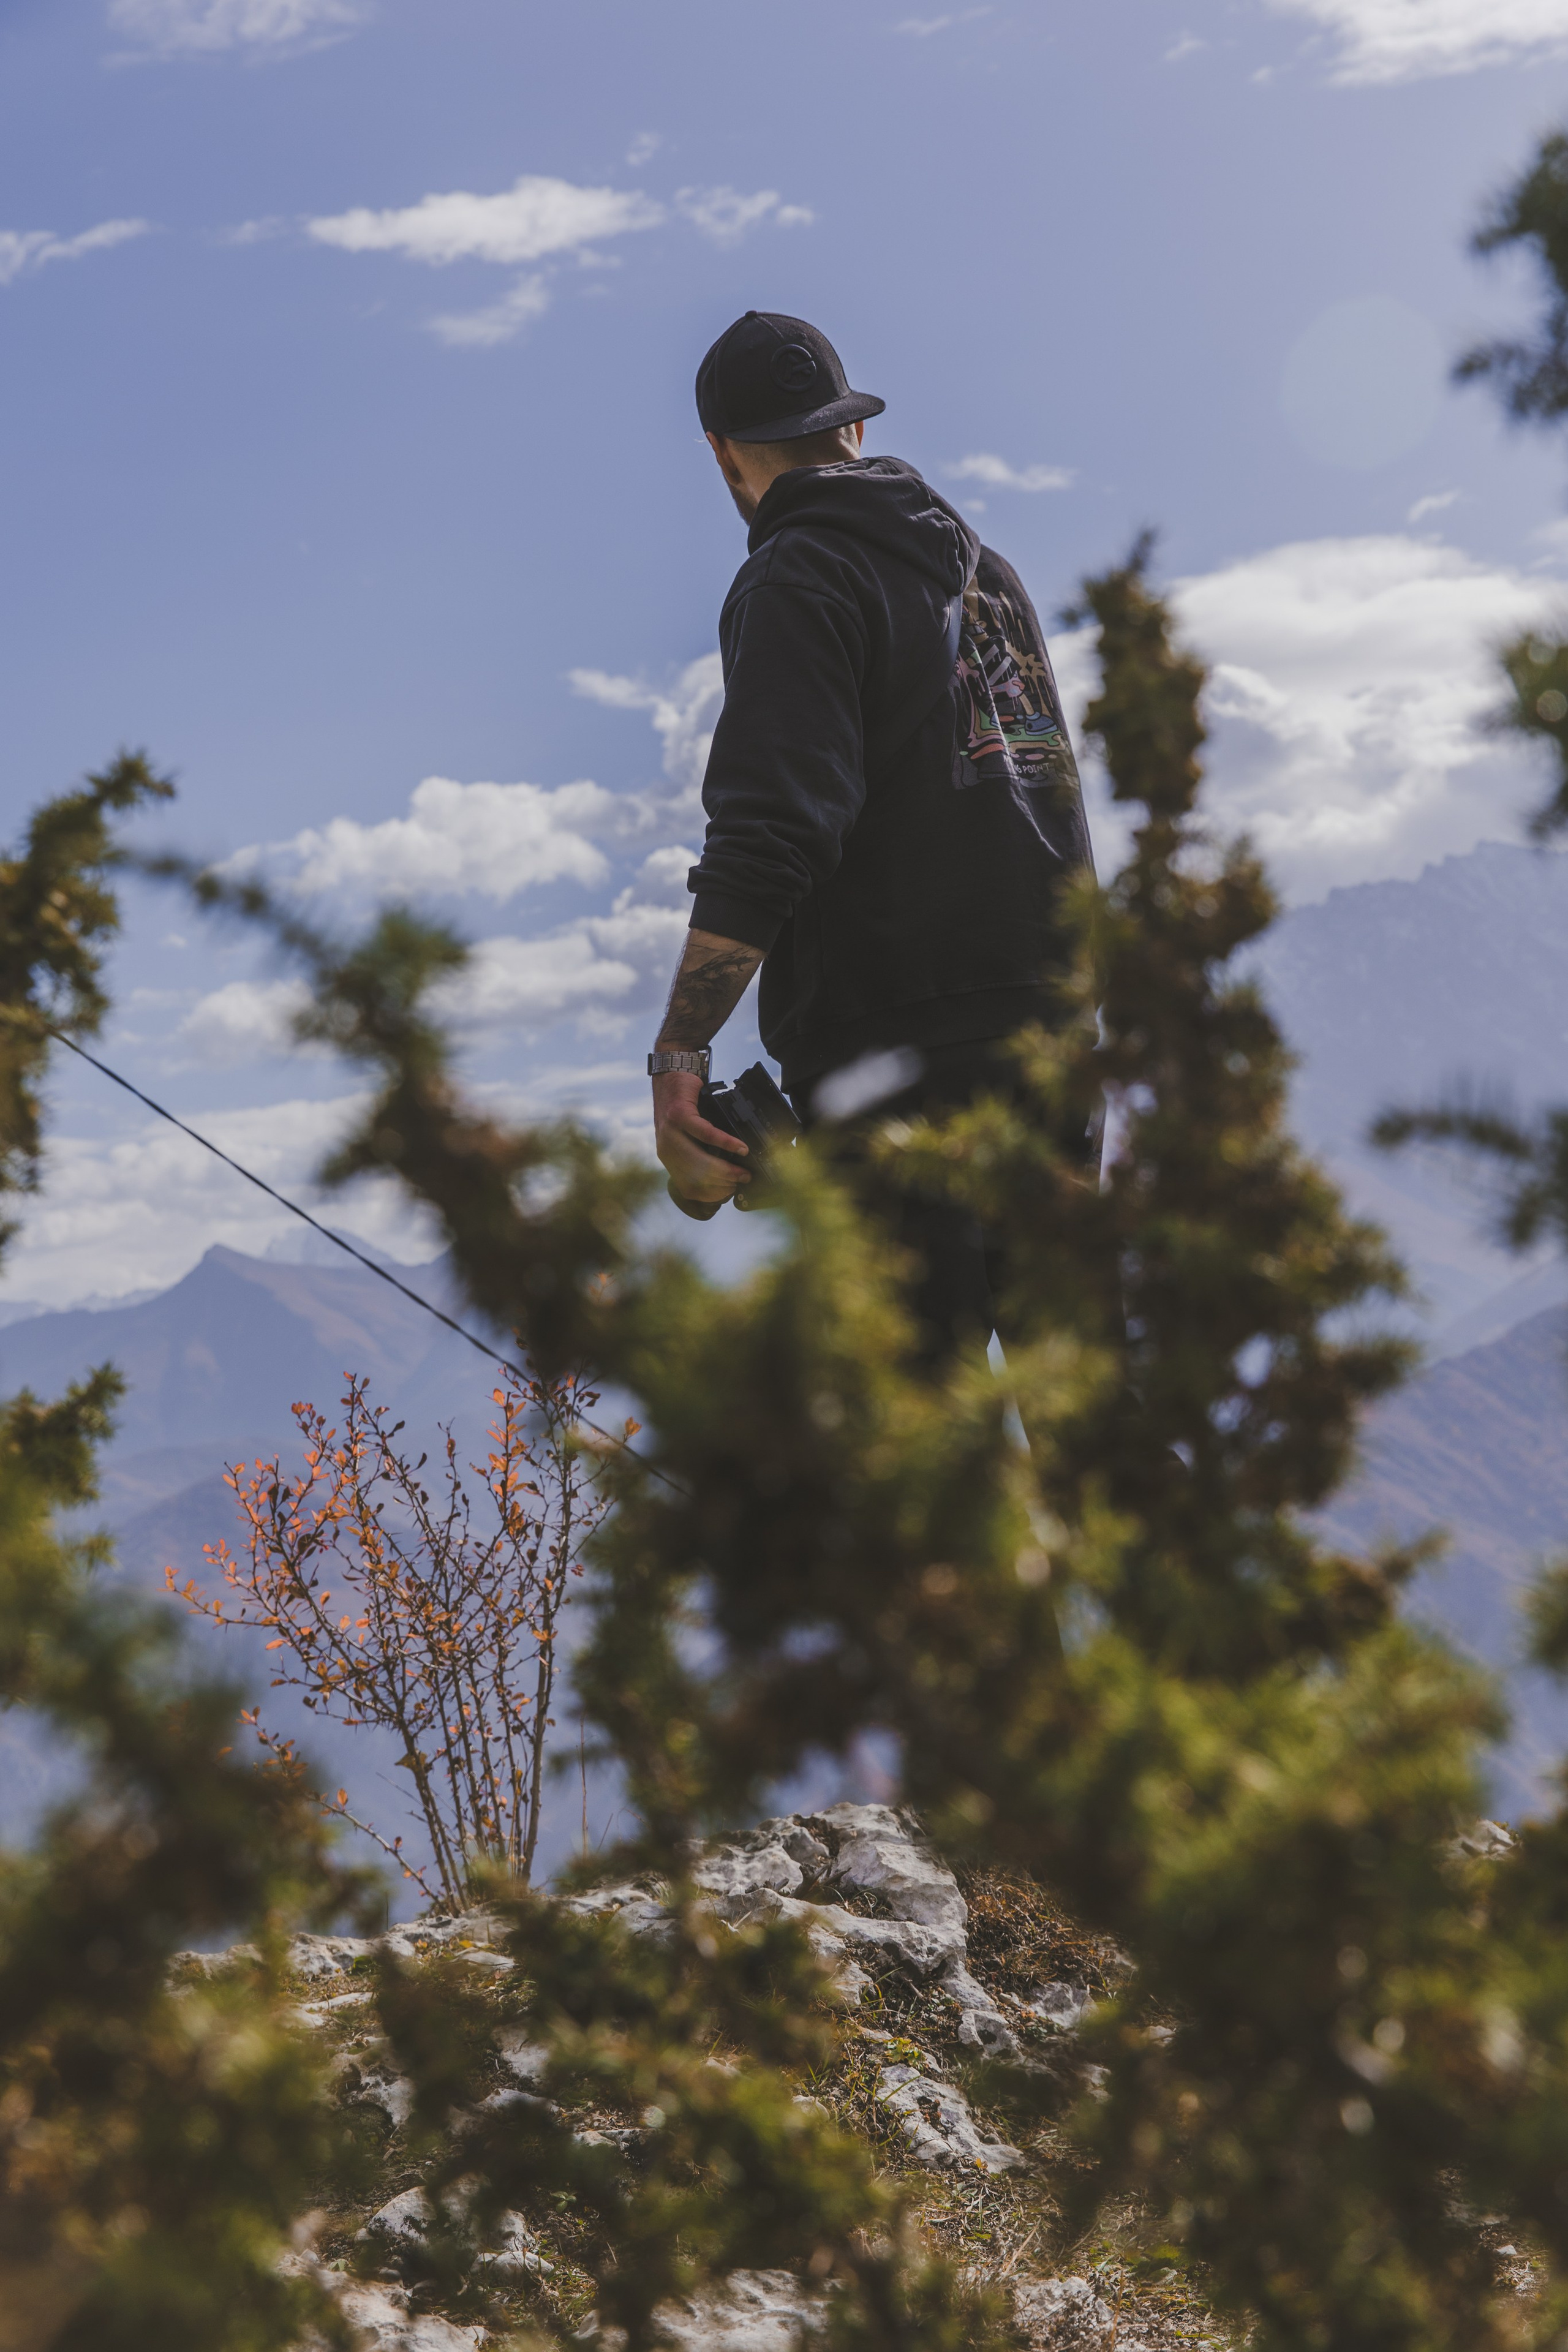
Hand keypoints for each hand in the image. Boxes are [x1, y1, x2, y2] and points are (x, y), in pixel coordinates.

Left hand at [652, 1069, 748, 1202]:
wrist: (670, 1075)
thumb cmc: (684, 1106)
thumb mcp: (686, 1135)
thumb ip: (699, 1153)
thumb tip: (727, 1174)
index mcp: (669, 1158)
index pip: (689, 1188)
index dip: (713, 1195)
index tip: (732, 1192)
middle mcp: (667, 1149)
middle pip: (698, 1177)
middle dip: (725, 1183)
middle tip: (744, 1179)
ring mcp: (671, 1133)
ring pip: (701, 1161)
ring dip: (727, 1168)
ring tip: (744, 1169)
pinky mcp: (679, 1116)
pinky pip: (706, 1135)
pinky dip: (727, 1143)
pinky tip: (740, 1148)